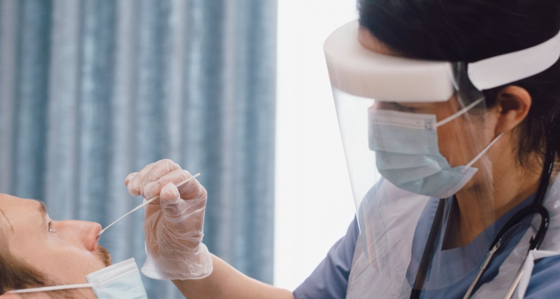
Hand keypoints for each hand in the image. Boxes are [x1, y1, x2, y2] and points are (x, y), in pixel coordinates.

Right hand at [125, 159, 212, 279]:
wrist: (170, 252)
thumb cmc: (180, 240)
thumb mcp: (178, 226)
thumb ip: (173, 207)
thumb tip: (168, 188)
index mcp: (195, 192)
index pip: (181, 176)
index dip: (164, 180)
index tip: (150, 194)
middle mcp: (182, 186)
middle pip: (166, 167)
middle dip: (152, 176)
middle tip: (143, 193)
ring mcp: (166, 187)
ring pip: (154, 171)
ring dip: (141, 178)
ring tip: (133, 192)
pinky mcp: (152, 193)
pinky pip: (143, 179)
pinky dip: (134, 179)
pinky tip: (129, 186)